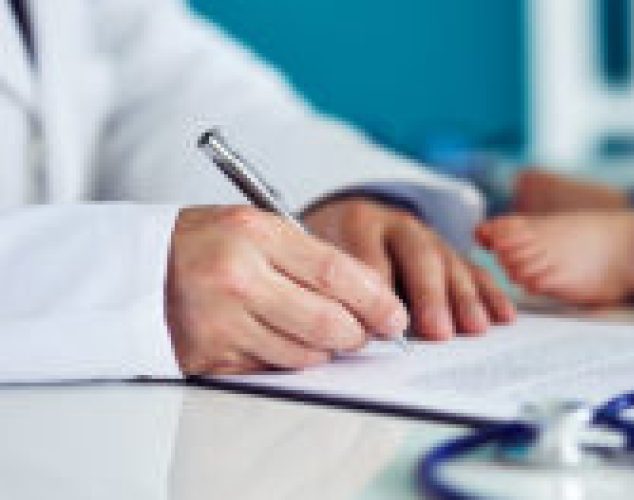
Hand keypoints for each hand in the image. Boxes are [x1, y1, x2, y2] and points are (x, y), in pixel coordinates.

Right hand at [167, 206, 407, 374]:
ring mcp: (220, 322)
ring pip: (305, 354)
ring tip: (317, 331)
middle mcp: (237, 278)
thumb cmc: (207, 243)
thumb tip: (374, 299)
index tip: (396, 316)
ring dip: (323, 350)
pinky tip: (278, 338)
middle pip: (328, 323)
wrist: (134, 268)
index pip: (337, 273)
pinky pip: (272, 368)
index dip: (376, 300)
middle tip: (365, 332)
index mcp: (254, 234)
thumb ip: (312, 257)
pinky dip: (288, 359)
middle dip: (357, 334)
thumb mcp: (257, 228)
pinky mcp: (208, 357)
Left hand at [304, 198, 514, 339]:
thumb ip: (337, 288)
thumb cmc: (335, 254)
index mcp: (358, 222)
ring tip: (474, 328)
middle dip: (430, 296)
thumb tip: (362, 331)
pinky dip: (490, 294)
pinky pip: (475, 271)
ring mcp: (430, 237)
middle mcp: (399, 225)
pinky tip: (504, 315)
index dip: (379, 291)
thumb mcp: (322, 261)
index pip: (370, 257)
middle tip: (438, 331)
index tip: (383, 327)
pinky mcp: (452, 253)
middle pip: (419, 257)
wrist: (352, 221)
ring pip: (450, 265)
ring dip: (465, 299)